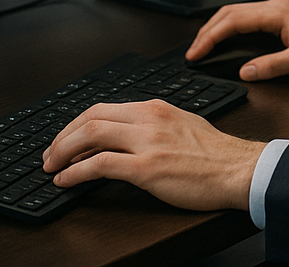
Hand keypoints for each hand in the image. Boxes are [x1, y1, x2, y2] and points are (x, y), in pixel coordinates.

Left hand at [41, 100, 265, 210]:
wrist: (238, 169)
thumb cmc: (215, 154)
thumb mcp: (181, 124)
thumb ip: (153, 125)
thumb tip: (126, 135)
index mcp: (155, 107)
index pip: (104, 107)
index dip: (77, 123)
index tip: (66, 138)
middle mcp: (148, 118)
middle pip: (91, 116)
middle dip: (63, 135)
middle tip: (50, 153)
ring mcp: (146, 142)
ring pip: (91, 134)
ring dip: (63, 151)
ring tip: (52, 166)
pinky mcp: (146, 168)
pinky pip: (100, 165)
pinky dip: (76, 172)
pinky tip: (67, 180)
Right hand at [186, 0, 288, 80]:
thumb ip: (272, 65)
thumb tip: (245, 71)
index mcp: (275, 14)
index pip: (232, 21)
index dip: (210, 36)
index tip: (196, 52)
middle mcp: (273, 8)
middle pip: (229, 13)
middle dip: (207, 31)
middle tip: (193, 51)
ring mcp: (276, 10)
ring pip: (237, 13)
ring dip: (217, 27)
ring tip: (204, 46)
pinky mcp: (280, 17)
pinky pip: (247, 18)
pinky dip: (230, 27)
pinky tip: (227, 38)